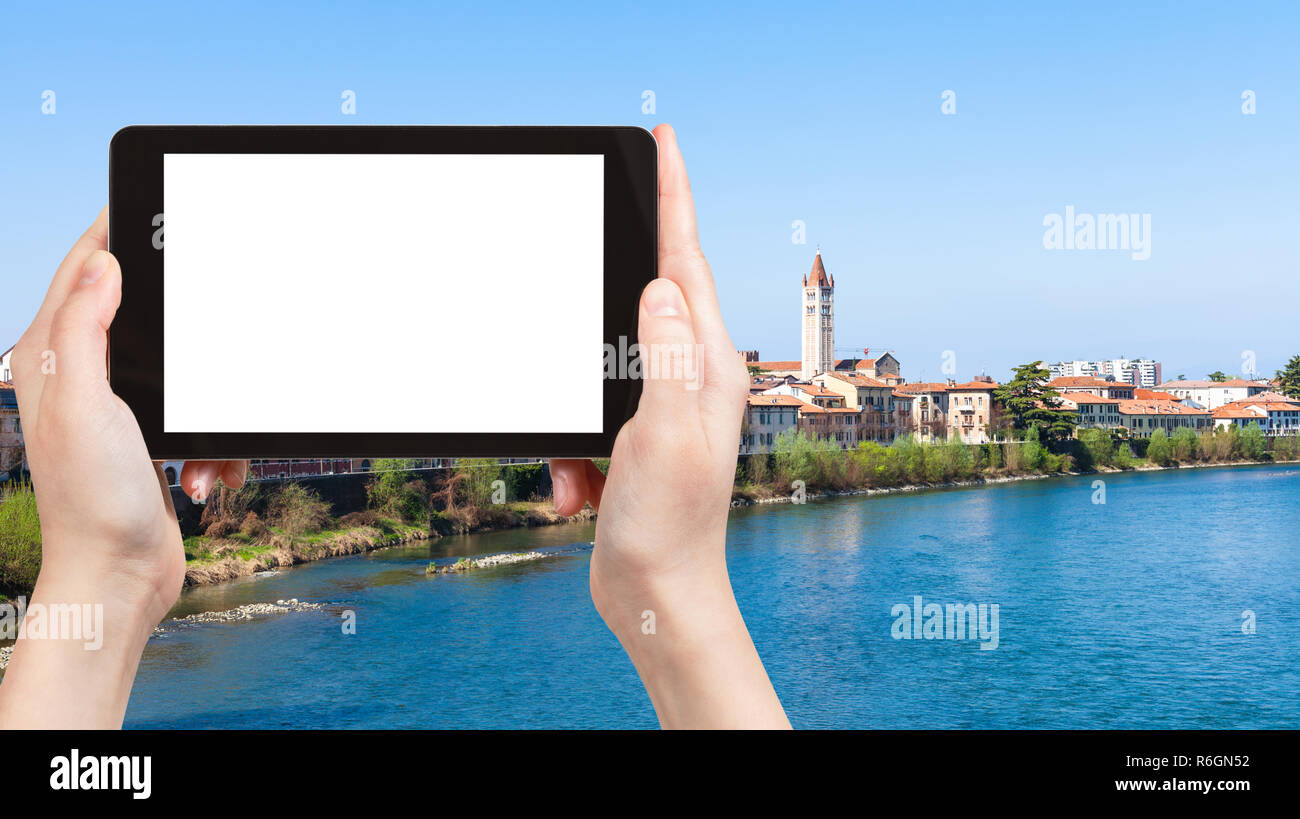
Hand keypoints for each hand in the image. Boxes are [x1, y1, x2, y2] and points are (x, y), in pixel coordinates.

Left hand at [0, 208, 245, 727]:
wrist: (118, 578)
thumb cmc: (94, 502)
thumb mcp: (84, 404)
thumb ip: (85, 329)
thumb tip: (101, 263)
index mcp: (54, 359)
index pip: (81, 271)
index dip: (112, 231)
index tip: (147, 202)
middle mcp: (82, 378)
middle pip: (141, 314)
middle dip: (185, 326)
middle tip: (212, 312)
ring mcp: (119, 410)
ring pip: (186, 370)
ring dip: (209, 410)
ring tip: (200, 455)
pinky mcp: (153, 441)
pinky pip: (202, 417)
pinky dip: (215, 446)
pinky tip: (205, 477)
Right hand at [551, 125, 788, 727]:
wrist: (658, 598)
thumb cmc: (669, 528)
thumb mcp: (662, 437)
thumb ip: (663, 359)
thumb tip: (660, 287)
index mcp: (708, 368)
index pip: (687, 262)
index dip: (676, 197)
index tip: (666, 140)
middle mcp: (691, 379)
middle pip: (648, 298)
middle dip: (613, 287)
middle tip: (601, 244)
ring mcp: (661, 409)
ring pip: (601, 365)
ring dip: (576, 412)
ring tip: (584, 474)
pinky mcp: (632, 438)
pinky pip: (585, 418)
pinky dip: (570, 454)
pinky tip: (579, 494)